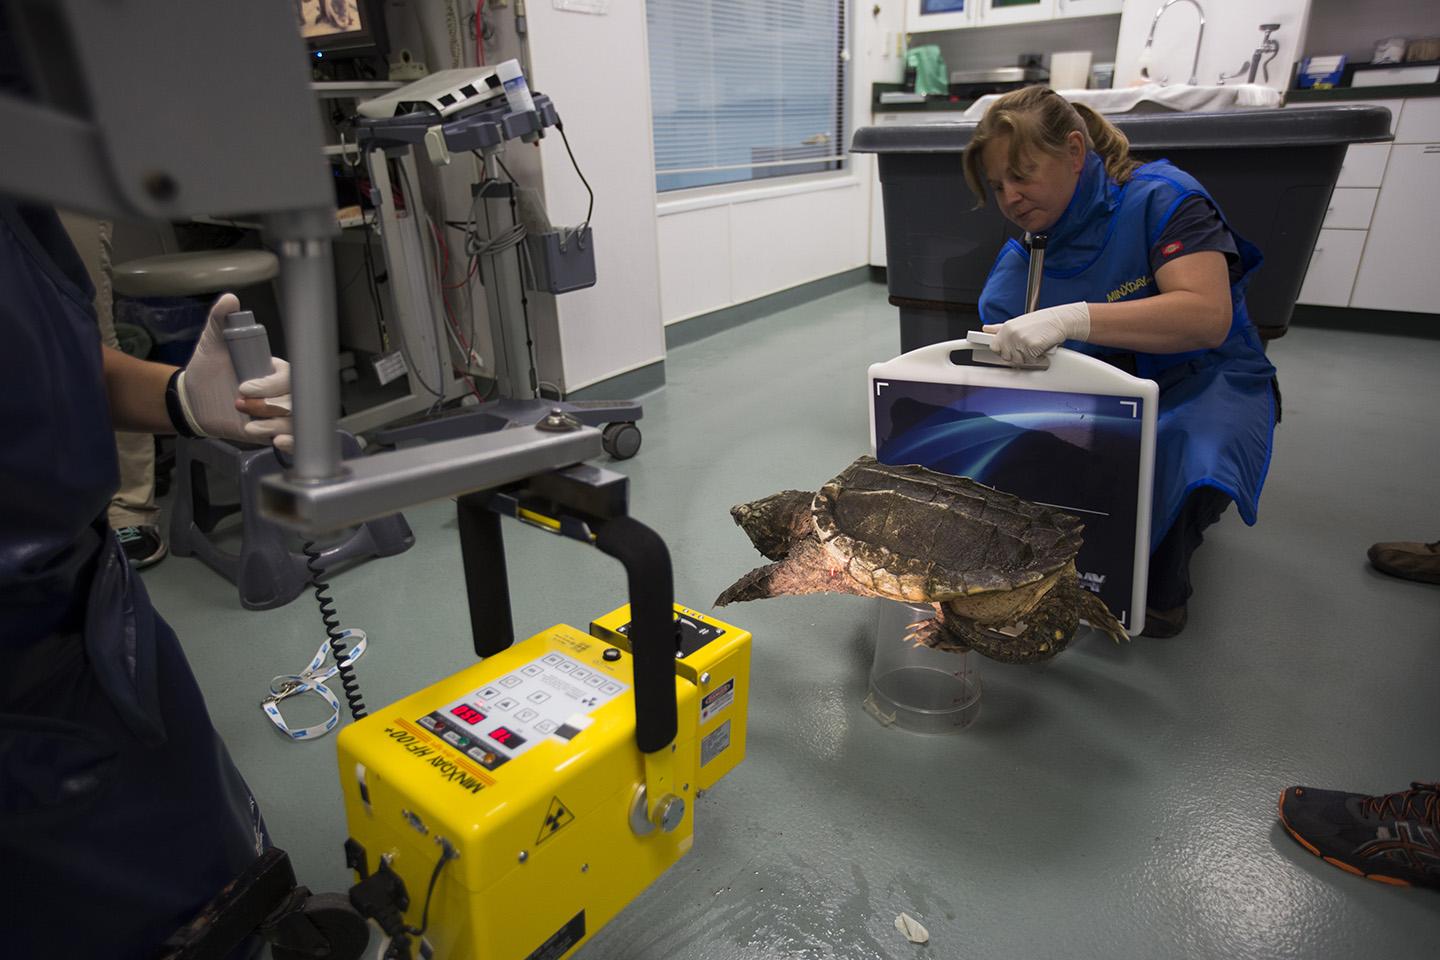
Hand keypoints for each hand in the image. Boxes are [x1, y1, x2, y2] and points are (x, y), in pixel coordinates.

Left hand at [178, 293, 293, 452]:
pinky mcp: (273, 432)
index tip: (244, 387)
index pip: (288, 378)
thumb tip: (229, 299)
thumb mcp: (212, 344)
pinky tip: (277, 441)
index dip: (270, 385)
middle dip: (269, 406)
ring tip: (250, 426)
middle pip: (295, 402)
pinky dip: (291, 442)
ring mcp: (279, 414)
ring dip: (273, 425)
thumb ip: (220, 321)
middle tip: (241, 404)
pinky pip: (294, 440)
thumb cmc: (207, 371)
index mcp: (274, 371)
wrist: (194, 401)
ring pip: (295, 422)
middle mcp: (282, 393)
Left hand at [981, 302, 1090, 363]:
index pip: (994, 347)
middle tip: (1027, 347)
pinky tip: (1041, 348)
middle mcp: (1011, 334)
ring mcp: (1020, 340)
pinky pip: (1030, 361)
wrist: (1060, 320)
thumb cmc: (1041, 322)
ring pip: (1018, 361)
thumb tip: (986, 328)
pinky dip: (1037, 358)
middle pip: (1005, 357)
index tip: (1006, 351)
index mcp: (1006, 328)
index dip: (1002, 351)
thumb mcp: (1018, 322)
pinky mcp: (1031, 347)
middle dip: (1016, 355)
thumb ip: (1000, 328)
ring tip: (1035, 346)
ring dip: (1027, 358)